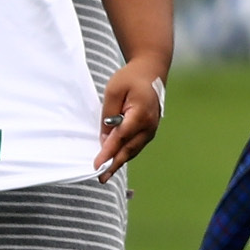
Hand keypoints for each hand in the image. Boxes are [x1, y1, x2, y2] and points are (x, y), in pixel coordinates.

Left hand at [93, 56, 164, 179]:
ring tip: (106, 173)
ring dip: (120, 161)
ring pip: (133, 150)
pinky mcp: (150, 130)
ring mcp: (152, 129)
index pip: (121, 137)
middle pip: (129, 149)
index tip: (97, 165)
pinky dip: (126, 154)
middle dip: (114, 164)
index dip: (108, 152)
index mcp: (140, 113)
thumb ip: (108, 115)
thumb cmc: (130, 78)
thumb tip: (105, 138)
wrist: (151, 71)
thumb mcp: (113, 91)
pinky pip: (136, 145)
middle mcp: (149, 125)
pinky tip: (116, 160)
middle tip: (101, 178)